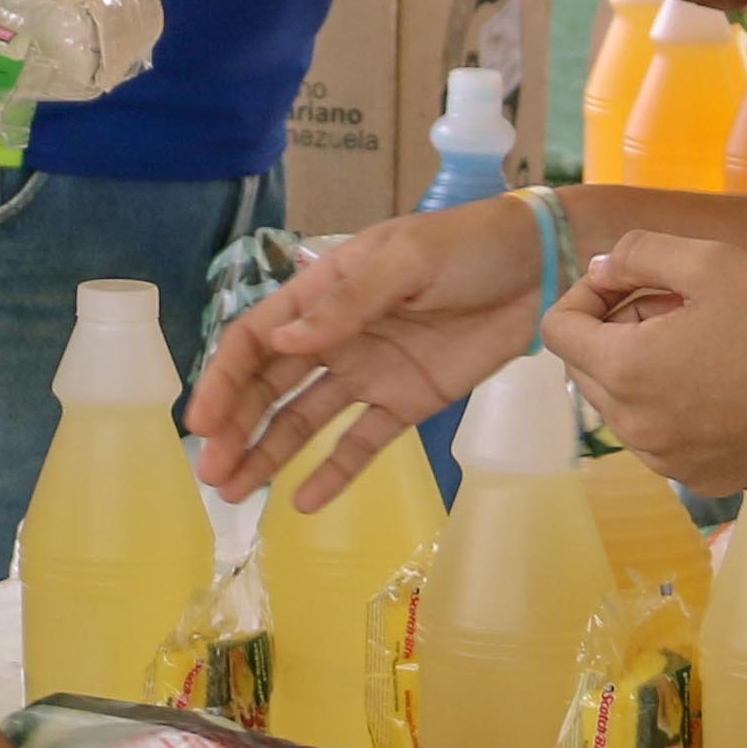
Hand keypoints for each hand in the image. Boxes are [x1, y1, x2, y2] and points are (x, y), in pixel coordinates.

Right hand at [189, 199, 543, 505]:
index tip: (203, 422)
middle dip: (236, 427)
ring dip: (269, 453)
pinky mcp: (408, 402)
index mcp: (324, 291)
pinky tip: (304, 502)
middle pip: (270, 386)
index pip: (257, 339)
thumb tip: (286, 341)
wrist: (543, 268)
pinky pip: (362, 442)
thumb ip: (350, 303)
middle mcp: (336, 336)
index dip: (225, 379)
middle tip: (212, 473)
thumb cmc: (470, 246)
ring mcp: (369, 372)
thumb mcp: (408, 261)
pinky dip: (334, 471)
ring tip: (235, 492)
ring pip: (304, 420)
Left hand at [541, 231, 746, 496]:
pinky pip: (657, 432)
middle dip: (616, 327)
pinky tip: (725, 382)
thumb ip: (639, 254)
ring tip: (705, 341)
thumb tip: (599, 269)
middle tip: (678, 304)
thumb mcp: (712, 262)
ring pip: (620, 402)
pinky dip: (671, 402)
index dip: (586, 294)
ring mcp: (662, 460)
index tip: (633, 282)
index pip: (558, 329)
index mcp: (624, 370)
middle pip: (585, 366)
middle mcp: (631, 426)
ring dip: (642, 365)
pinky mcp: (694, 479)